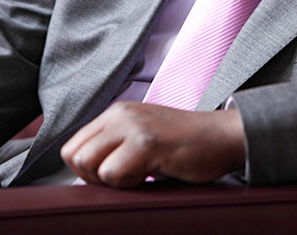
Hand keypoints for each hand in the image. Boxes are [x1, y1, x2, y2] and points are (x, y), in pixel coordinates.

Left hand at [60, 101, 245, 187]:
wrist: (223, 136)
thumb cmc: (186, 145)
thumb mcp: (143, 137)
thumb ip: (115, 147)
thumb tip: (84, 176)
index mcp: (117, 113)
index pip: (73, 146)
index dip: (86, 170)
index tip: (113, 174)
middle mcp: (121, 114)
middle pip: (75, 155)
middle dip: (94, 177)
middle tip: (126, 177)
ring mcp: (133, 125)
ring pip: (89, 164)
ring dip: (112, 180)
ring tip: (140, 174)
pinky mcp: (146, 142)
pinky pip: (113, 173)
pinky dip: (128, 184)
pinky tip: (152, 173)